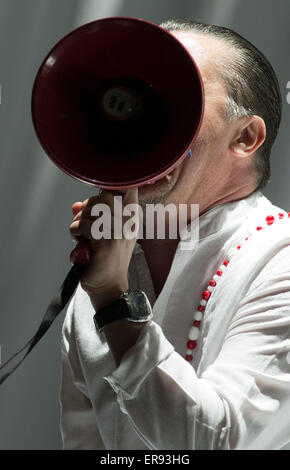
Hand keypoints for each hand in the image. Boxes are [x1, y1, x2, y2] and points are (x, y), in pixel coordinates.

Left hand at [69, 188, 138, 308]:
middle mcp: (129, 223)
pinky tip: (77, 241)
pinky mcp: (106, 242)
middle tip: (84, 223)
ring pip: (91, 210)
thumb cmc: (104, 260)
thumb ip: (93, 216)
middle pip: (103, 196)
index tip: (101, 197)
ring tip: (80, 234)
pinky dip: (75, 231)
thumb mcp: (101, 233)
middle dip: (88, 207)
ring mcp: (119, 232)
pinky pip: (84, 226)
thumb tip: (76, 205)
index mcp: (132, 218)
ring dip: (78, 221)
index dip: (114, 186)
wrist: (108, 286)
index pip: (129, 189)